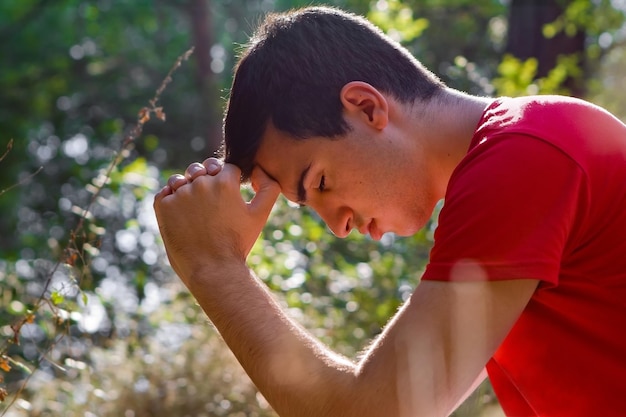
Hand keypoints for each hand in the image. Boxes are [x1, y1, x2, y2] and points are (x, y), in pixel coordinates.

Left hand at [153, 157, 279, 283]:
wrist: (212, 270)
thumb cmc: (237, 243)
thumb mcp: (260, 215)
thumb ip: (269, 187)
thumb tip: (259, 170)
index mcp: (224, 182)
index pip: (227, 168)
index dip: (229, 182)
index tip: (228, 199)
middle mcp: (200, 183)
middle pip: (203, 170)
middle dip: (208, 181)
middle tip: (212, 206)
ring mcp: (179, 194)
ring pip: (181, 179)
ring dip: (186, 187)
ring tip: (194, 210)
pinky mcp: (163, 206)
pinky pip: (164, 193)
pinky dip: (171, 200)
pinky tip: (181, 216)